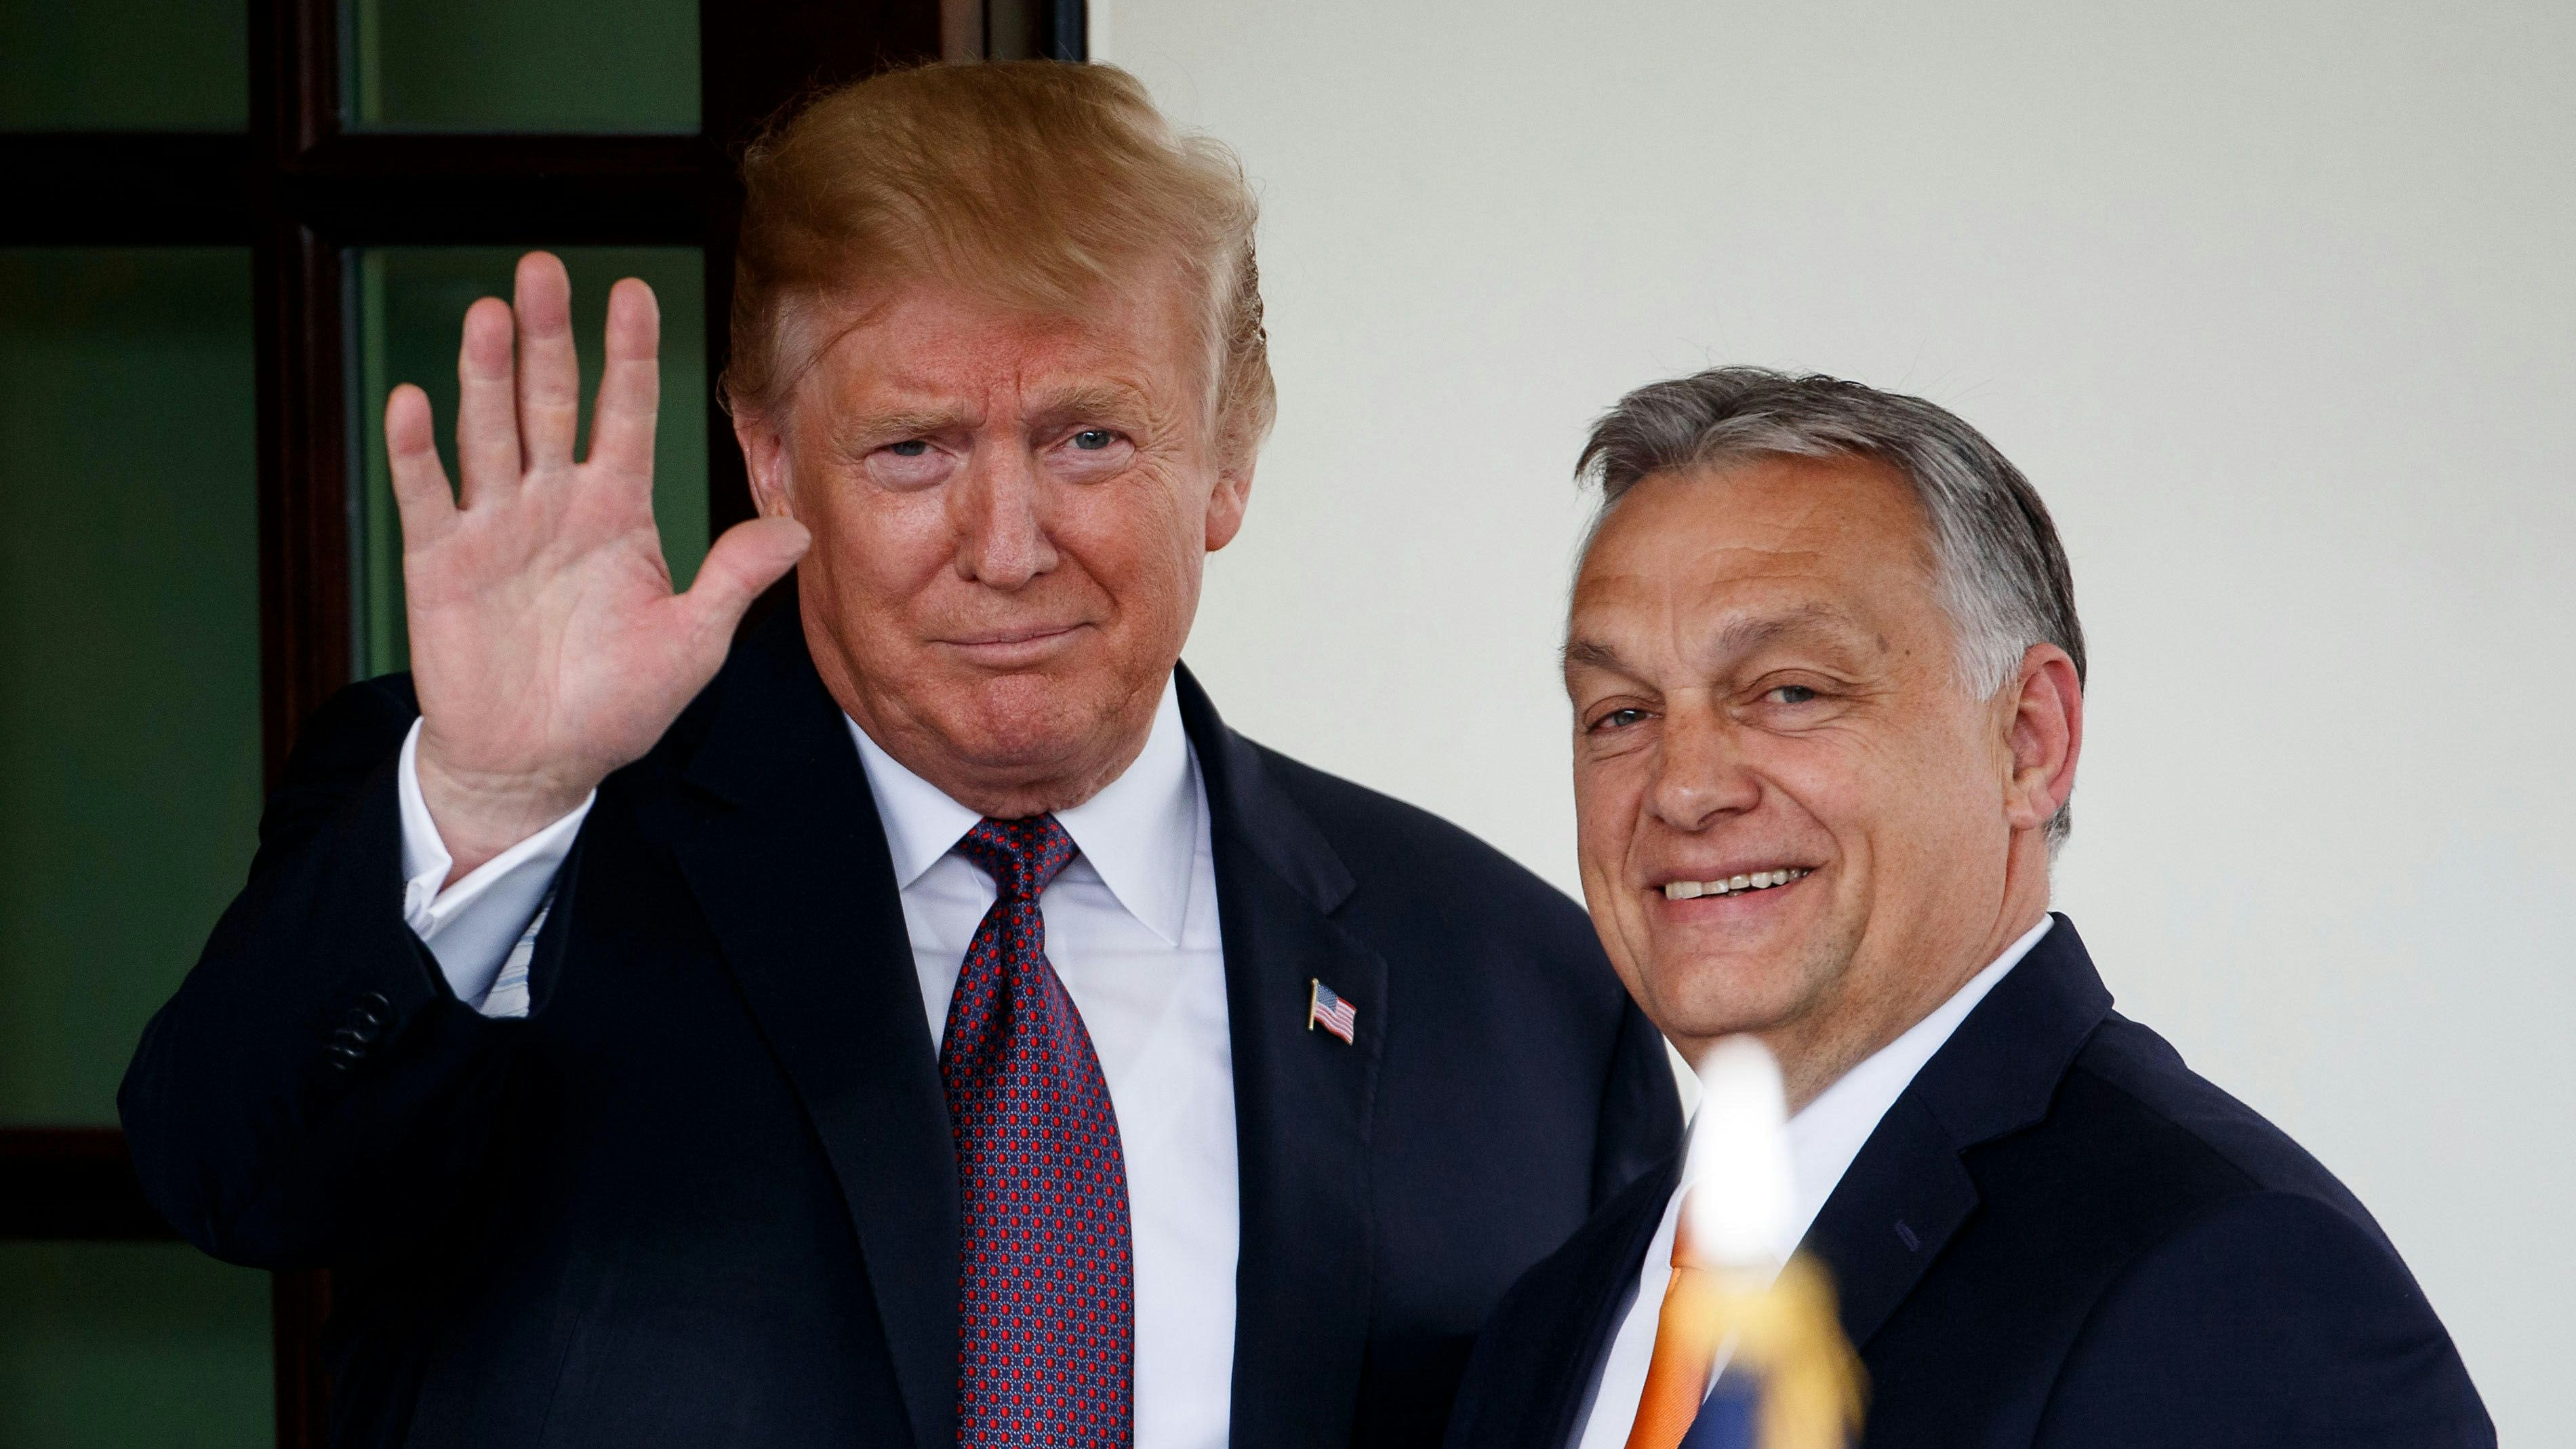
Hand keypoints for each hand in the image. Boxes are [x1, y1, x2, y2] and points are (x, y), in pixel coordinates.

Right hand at [386, 252, 808, 879]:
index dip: (629, 355)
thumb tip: (802, 529)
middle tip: (544, 267)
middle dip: (549, 336)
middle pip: (549, 401)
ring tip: (491, 312)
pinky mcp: (439, 559)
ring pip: (489, 431)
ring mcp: (494, 525)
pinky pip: (427, 494)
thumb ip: (733, 580)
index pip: (627, 414)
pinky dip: (417, 450)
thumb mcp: (692, 644)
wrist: (537, 763)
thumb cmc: (618, 704)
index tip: (634, 289)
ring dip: (486, 374)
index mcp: (618, 512)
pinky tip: (413, 400)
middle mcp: (554, 502)